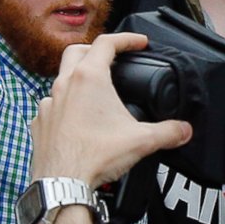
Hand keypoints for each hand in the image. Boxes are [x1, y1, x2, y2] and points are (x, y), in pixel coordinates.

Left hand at [31, 32, 191, 186]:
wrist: (62, 184)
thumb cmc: (95, 156)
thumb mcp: (141, 141)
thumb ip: (169, 132)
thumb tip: (185, 130)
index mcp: (89, 78)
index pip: (107, 43)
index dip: (126, 39)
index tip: (139, 43)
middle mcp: (64, 84)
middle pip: (77, 51)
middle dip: (96, 50)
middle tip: (112, 59)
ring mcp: (48, 103)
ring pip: (61, 79)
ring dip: (78, 79)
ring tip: (95, 94)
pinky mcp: (39, 123)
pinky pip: (51, 105)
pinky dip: (64, 106)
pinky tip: (77, 120)